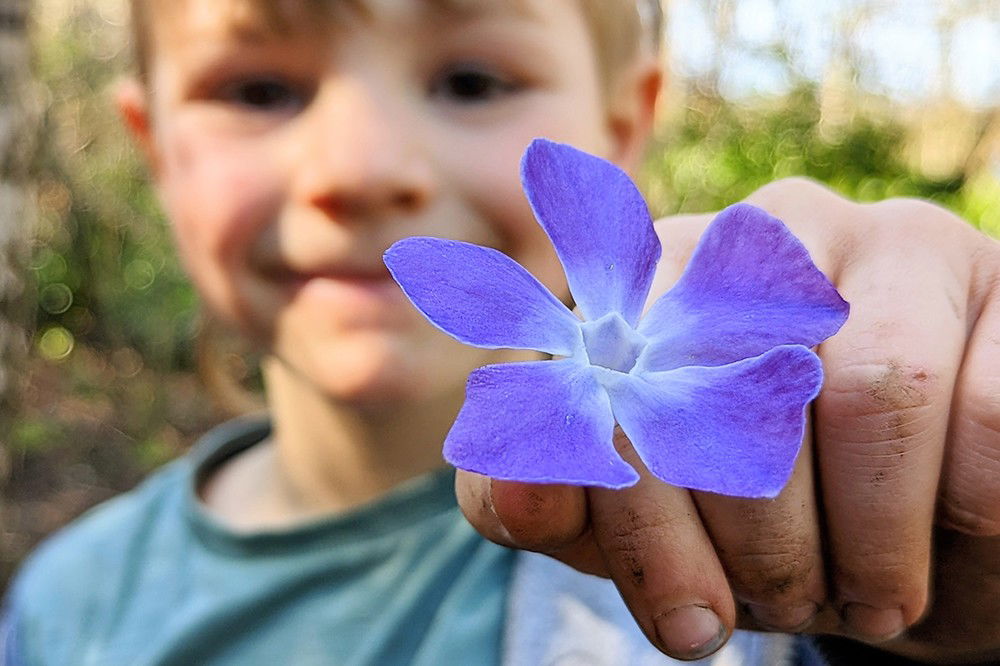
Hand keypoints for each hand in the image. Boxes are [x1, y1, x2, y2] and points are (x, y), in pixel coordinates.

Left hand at [455, 178, 999, 662]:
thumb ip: (549, 493)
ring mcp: (892, 240)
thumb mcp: (632, 513)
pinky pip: (988, 406)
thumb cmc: (745, 507)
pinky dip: (968, 510)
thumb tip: (518, 480)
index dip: (645, 522)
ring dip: (868, 537)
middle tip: (782, 605)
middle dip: (759, 540)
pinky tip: (953, 535)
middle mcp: (768, 232)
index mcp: (658, 276)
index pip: (622, 382)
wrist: (899, 515)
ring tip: (867, 593)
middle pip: (740, 384)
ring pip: (874, 389)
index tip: (687, 621)